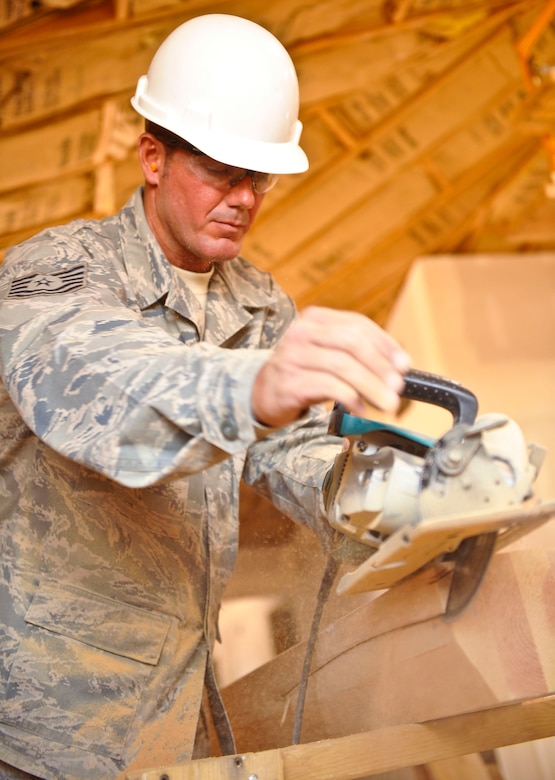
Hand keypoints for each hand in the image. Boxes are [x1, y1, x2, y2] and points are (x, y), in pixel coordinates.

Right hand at [251, 306, 410, 427]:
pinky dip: (350, 398)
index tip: (404, 364)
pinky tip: (360, 408)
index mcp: (316, 319)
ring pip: (344, 366)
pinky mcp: (289, 381)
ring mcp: (293, 356)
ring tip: (387, 402)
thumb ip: (355, 354)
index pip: (358, 325)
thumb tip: (396, 368)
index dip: (386, 345)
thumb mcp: (325, 353)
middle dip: (381, 367)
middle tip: (398, 387)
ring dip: (372, 386)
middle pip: (353, 343)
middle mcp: (302, 333)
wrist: (260, 393)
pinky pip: (328, 387)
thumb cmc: (300, 373)